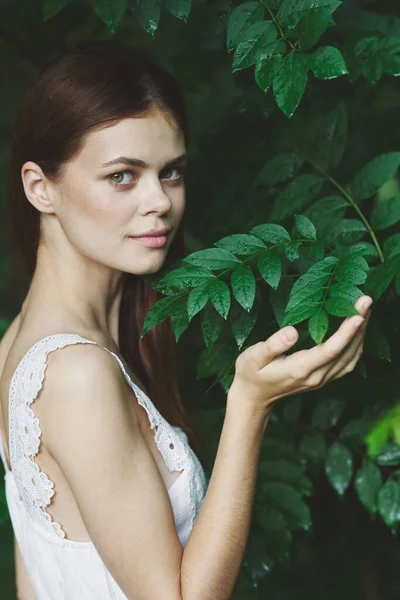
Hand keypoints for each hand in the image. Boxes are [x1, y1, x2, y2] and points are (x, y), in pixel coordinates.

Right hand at [228, 295, 372, 413]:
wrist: (254, 397)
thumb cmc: (251, 373)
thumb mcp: (254, 356)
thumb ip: (273, 344)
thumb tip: (292, 330)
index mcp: (299, 369)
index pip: (330, 350)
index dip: (347, 332)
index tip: (358, 313)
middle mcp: (316, 376)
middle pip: (347, 351)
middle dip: (360, 324)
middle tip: (367, 300)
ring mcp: (322, 379)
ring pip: (351, 357)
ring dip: (362, 333)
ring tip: (366, 309)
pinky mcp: (324, 378)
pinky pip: (348, 362)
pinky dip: (357, 344)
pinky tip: (359, 329)